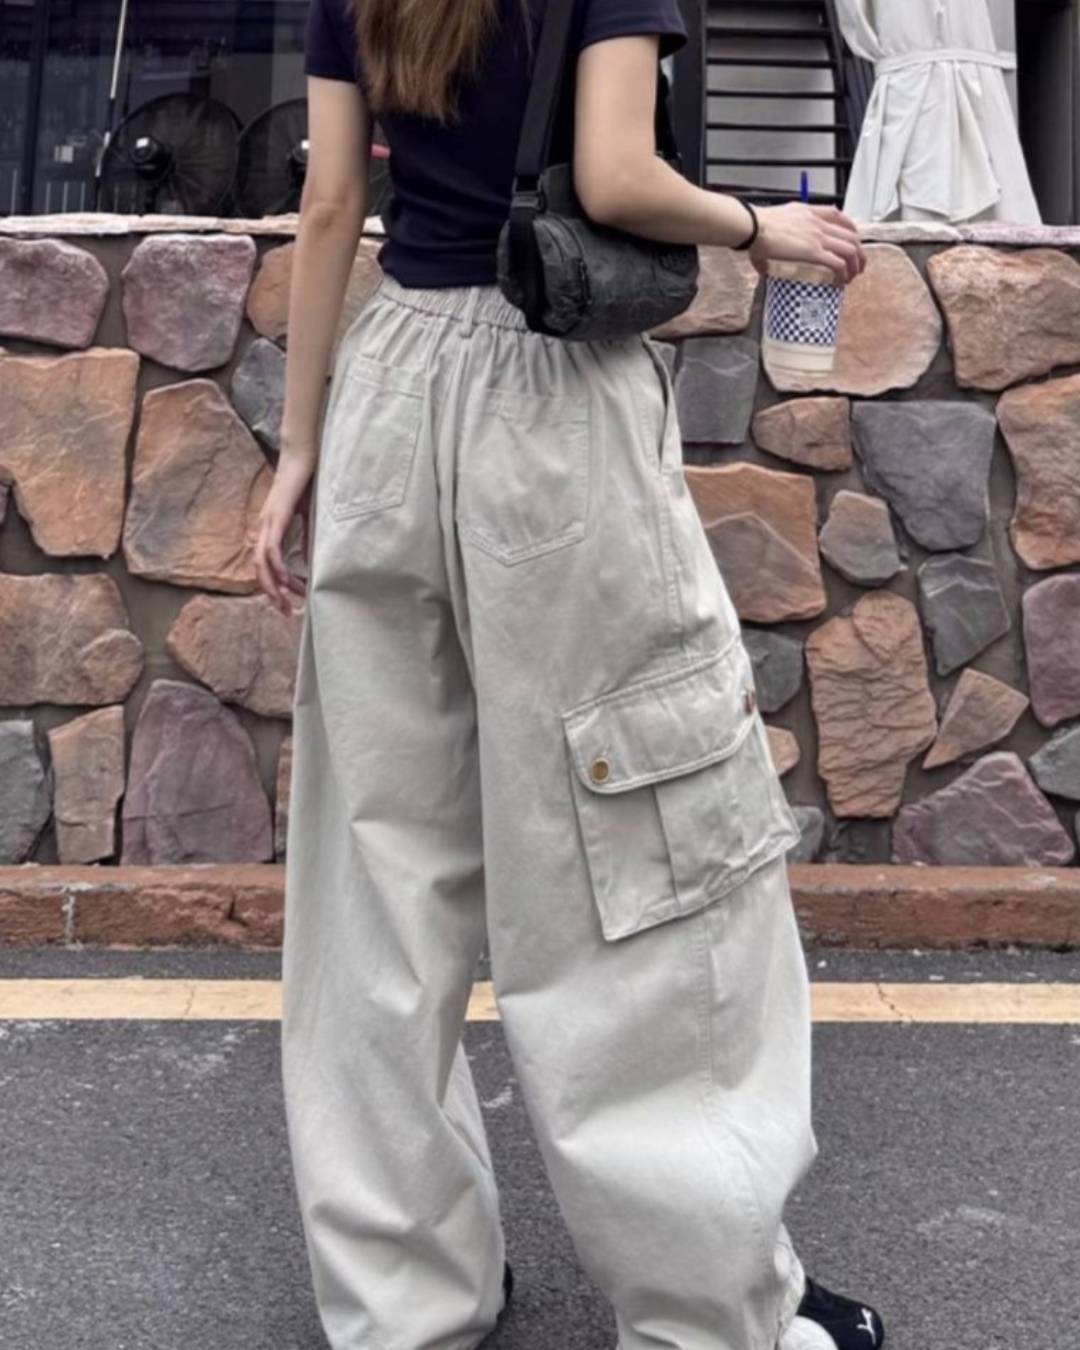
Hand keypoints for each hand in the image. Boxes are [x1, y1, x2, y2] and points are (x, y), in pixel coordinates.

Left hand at [255, 450, 314, 616]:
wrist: (304, 455)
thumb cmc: (308, 482)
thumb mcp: (309, 517)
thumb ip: (306, 538)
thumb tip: (309, 561)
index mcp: (271, 528)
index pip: (267, 564)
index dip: (276, 585)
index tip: (291, 600)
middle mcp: (264, 527)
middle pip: (259, 569)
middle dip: (272, 594)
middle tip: (286, 612)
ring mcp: (268, 522)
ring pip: (262, 563)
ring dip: (273, 586)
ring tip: (286, 603)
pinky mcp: (275, 516)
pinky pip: (272, 548)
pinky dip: (277, 566)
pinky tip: (286, 580)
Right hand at [748, 203, 866, 284]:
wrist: (753, 226)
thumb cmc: (756, 228)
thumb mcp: (771, 228)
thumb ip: (773, 245)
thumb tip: (764, 269)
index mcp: (809, 212)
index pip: (838, 215)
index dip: (850, 229)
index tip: (852, 240)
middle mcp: (818, 222)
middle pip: (851, 235)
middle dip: (858, 252)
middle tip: (857, 266)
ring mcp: (818, 236)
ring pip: (850, 250)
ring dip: (854, 265)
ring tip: (851, 277)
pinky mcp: (814, 251)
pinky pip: (838, 263)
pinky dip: (843, 274)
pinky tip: (839, 282)